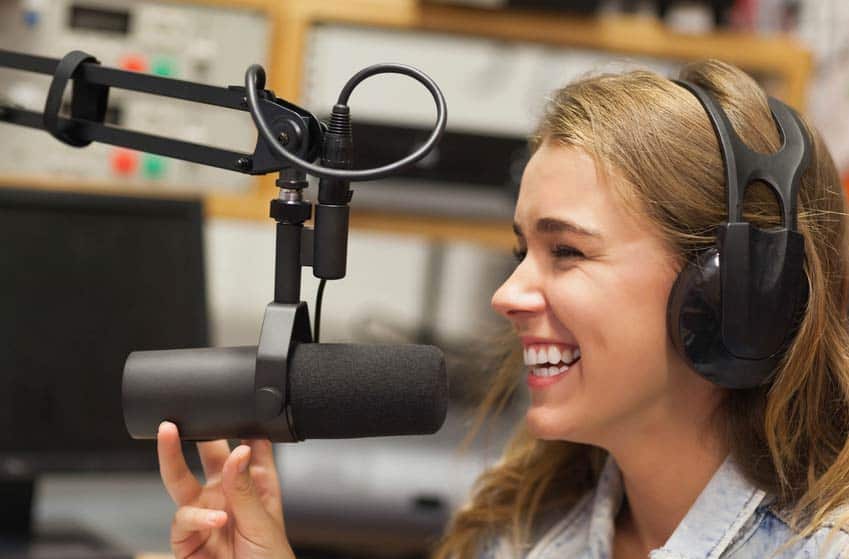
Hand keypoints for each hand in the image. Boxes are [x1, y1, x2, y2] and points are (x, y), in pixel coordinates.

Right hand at [157, 421, 294, 558]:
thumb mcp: (264, 521)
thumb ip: (246, 488)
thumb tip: (237, 451)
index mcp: (254, 485)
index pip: (248, 447)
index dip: (242, 425)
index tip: (237, 402)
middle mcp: (225, 495)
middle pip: (207, 455)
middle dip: (196, 431)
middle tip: (184, 408)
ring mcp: (204, 515)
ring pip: (180, 480)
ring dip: (172, 455)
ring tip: (170, 433)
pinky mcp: (185, 540)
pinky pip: (182, 519)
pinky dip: (197, 517)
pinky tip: (215, 518)